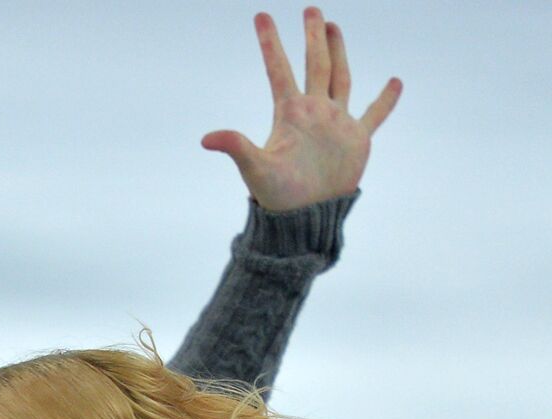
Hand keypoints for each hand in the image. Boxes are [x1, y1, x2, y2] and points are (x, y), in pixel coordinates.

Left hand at [201, 7, 401, 211]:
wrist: (305, 216)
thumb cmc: (277, 195)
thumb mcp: (256, 168)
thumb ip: (236, 147)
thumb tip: (205, 139)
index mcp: (290, 112)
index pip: (279, 69)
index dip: (270, 43)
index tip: (261, 16)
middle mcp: (314, 111)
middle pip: (315, 64)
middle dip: (313, 37)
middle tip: (311, 10)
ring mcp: (336, 122)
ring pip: (340, 79)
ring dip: (339, 53)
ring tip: (335, 27)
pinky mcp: (357, 139)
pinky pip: (374, 114)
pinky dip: (385, 100)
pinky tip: (395, 81)